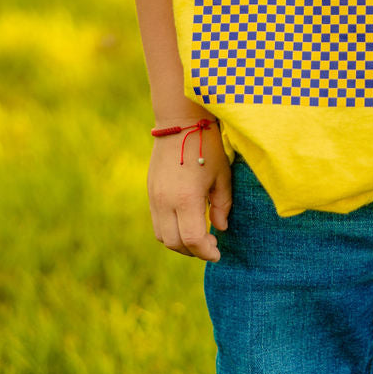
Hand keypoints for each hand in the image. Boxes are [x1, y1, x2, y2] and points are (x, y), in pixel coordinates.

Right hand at [147, 122, 231, 261]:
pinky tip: (185, 222)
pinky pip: (156, 222)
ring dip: (180, 243)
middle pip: (175, 243)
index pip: (192, 240)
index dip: (206, 251)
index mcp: (186, 198)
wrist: (180, 122)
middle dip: (194, 251)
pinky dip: (170, 230)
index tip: (218, 252)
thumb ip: (222, 205)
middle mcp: (165, 202)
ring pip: (162, 236)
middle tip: (210, 245)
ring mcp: (154, 197)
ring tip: (198, 235)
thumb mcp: (222, 175)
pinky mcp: (150, 192)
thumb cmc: (207, 146)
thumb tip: (220, 228)